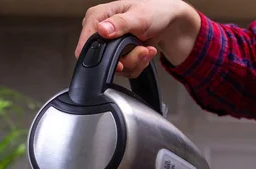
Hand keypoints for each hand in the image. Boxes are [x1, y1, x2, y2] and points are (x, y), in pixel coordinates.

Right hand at [75, 0, 200, 77]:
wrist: (169, 22)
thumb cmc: (154, 11)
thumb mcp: (138, 16)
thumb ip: (120, 24)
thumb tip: (102, 30)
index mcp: (98, 16)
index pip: (86, 42)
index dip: (100, 55)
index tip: (118, 61)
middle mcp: (101, 32)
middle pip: (102, 59)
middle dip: (126, 60)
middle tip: (141, 50)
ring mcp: (110, 45)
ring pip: (115, 67)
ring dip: (135, 62)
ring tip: (147, 49)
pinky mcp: (119, 55)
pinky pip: (124, 70)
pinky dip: (138, 65)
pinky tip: (145, 52)